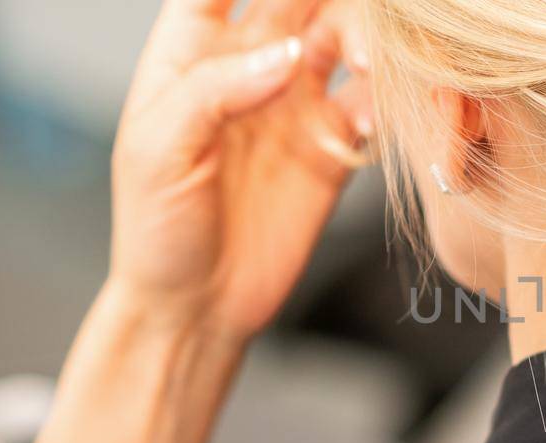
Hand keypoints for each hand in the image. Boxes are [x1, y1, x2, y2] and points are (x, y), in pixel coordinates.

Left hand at [108, 0, 374, 337]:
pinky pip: (374, 100)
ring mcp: (295, 101)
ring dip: (366, 35)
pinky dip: (389, 95)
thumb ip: (215, 91)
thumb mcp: (158, 153)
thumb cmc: (156, 230)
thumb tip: (287, 54)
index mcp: (191, 51)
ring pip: (345, 35)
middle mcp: (249, 64)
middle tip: (353, 16)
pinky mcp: (334, 144)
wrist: (196, 310)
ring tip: (371, 64)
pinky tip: (379, 113)